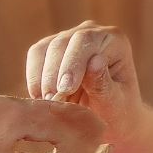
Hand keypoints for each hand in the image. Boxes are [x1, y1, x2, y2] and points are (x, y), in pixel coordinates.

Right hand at [26, 21, 141, 141]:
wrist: (109, 119)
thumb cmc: (118, 111)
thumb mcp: (114, 103)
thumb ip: (103, 84)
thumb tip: (95, 60)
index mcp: (115, 40)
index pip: (87, 40)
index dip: (72, 62)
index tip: (65, 89)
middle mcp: (91, 32)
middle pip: (62, 42)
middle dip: (53, 73)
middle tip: (51, 100)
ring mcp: (69, 38)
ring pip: (43, 48)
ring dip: (40, 77)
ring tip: (46, 102)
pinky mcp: (51, 50)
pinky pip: (35, 58)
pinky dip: (34, 79)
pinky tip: (40, 98)